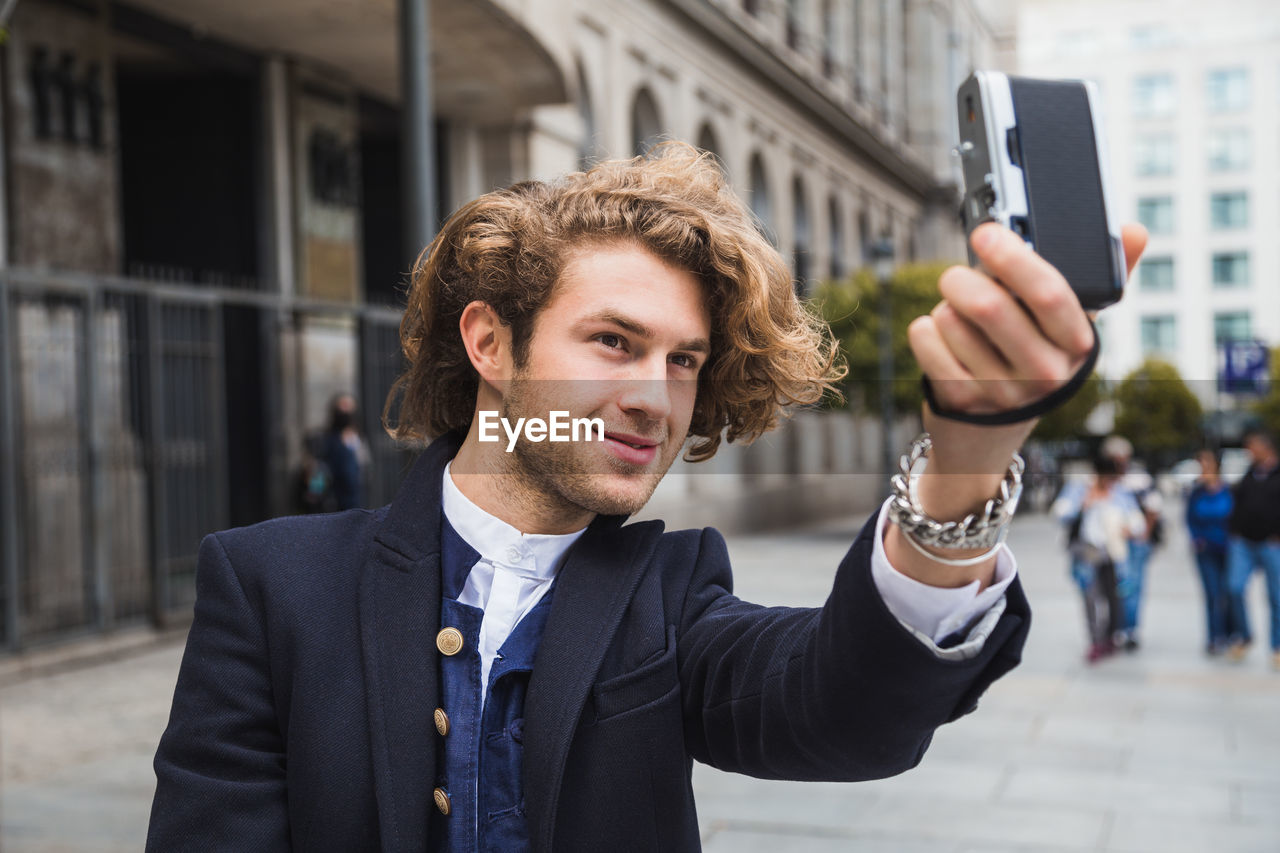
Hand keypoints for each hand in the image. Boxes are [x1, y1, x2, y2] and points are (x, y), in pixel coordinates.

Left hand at [908, 221, 1146, 500]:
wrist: (990, 437)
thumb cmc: (1033, 361)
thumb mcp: (1069, 329)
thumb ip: (1100, 277)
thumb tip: (1134, 230)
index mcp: (1077, 345)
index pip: (1049, 293)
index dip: (1014, 257)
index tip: (986, 233)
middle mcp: (1042, 373)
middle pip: (989, 306)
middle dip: (963, 278)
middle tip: (956, 275)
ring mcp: (999, 391)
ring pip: (950, 318)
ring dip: (945, 306)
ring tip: (959, 318)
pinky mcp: (958, 401)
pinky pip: (925, 340)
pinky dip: (925, 329)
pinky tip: (942, 339)